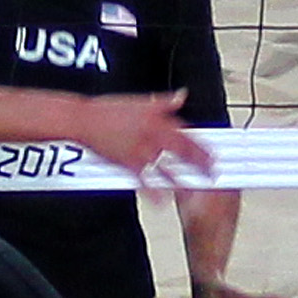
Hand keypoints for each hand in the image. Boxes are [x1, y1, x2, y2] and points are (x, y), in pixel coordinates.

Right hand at [70, 91, 212, 190]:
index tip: (214, 155)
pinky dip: (154, 192)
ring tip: (195, 191)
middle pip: (183, 151)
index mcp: (158, 120)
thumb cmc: (108, 109)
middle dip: (200, 164)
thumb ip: (165, 101)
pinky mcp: (127, 162)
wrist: (84, 119)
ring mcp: (141, 150)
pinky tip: (163, 202)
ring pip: (167, 168)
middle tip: (212, 174)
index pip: (187, 133)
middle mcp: (153, 135)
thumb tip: (182, 95)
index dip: (202, 145)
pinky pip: (144, 179)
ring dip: (183, 180)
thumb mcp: (141, 101)